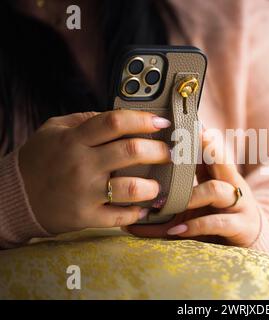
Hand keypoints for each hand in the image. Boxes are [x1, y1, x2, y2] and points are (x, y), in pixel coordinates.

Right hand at [19, 110, 170, 233]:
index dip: (143, 119)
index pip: (115, 122)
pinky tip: (143, 207)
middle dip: (159, 151)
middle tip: (168, 153)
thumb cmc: (40, 159)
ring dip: (152, 186)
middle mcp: (81, 164)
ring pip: (131, 188)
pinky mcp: (85, 217)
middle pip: (131, 151)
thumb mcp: (55, 129)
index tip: (161, 122)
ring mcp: (84, 193)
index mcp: (75, 139)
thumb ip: (86, 120)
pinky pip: (120, 217)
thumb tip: (121, 117)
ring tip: (157, 185)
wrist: (15, 196)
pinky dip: (137, 212)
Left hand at [125, 128, 261, 246]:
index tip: (184, 124)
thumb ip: (173, 206)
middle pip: (221, 159)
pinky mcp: (240, 227)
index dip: (199, 136)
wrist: (253, 243)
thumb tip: (136, 212)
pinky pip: (217, 222)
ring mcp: (238, 204)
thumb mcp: (197, 209)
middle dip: (205, 148)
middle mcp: (231, 185)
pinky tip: (177, 230)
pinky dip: (195, 225)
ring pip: (216, 190)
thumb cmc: (218, 219)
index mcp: (220, 175)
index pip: (210, 150)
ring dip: (191, 195)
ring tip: (167, 202)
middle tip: (184, 141)